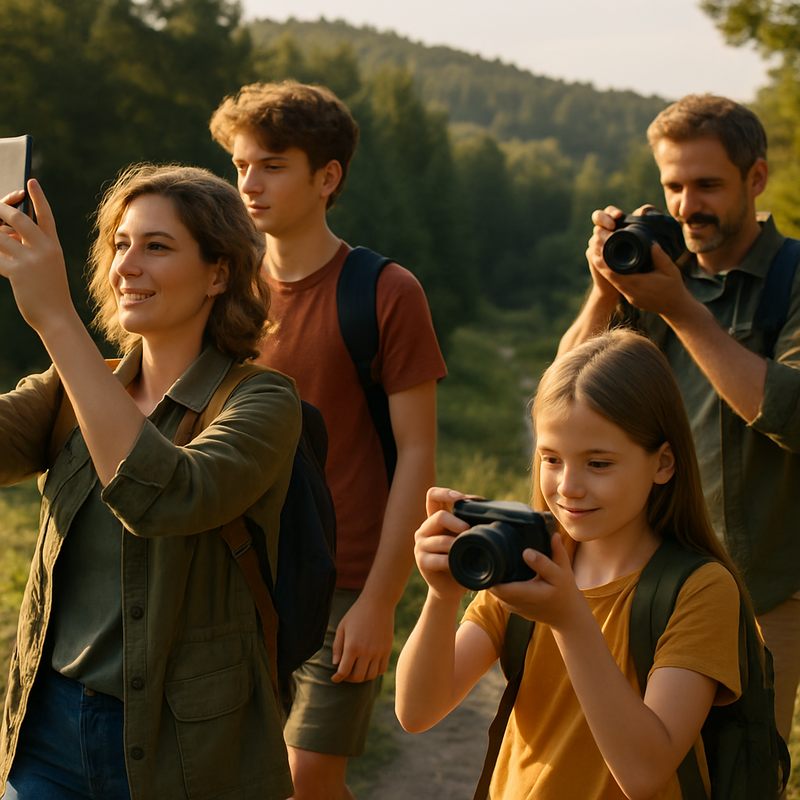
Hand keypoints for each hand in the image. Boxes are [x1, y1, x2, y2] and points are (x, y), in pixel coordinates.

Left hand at [0, 180, 73, 333]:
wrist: (57, 316)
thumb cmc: (49, 292)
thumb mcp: (46, 267)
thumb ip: (28, 249)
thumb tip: (4, 233)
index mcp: (54, 246)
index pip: (46, 216)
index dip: (38, 197)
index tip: (31, 181)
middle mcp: (44, 249)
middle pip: (18, 218)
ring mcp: (31, 259)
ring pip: (0, 236)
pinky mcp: (17, 272)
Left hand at [331, 595, 393, 682]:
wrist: (378, 603)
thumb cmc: (356, 613)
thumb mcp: (342, 627)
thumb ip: (337, 647)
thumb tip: (335, 664)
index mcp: (352, 646)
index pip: (343, 671)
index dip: (337, 678)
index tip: (334, 678)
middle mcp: (366, 652)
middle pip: (357, 677)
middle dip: (348, 679)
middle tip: (345, 674)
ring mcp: (378, 651)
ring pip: (370, 676)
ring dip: (362, 677)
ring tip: (356, 671)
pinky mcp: (387, 649)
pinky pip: (382, 669)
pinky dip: (374, 672)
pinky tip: (368, 665)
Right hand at [413, 487, 470, 602]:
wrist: (452, 587)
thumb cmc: (464, 558)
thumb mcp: (467, 537)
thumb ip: (470, 522)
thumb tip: (484, 507)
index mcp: (435, 518)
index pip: (433, 496)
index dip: (445, 493)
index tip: (460, 498)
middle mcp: (425, 529)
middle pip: (439, 516)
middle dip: (457, 522)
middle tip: (469, 530)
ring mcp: (421, 545)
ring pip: (441, 539)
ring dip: (458, 545)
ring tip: (469, 550)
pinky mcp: (422, 561)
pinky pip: (439, 559)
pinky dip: (452, 562)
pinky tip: (459, 564)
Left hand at [490, 534, 586, 631]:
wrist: (565, 614)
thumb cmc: (564, 589)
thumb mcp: (563, 571)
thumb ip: (557, 553)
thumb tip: (553, 535)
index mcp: (532, 593)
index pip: (502, 588)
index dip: (492, 574)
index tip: (493, 558)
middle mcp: (520, 602)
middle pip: (493, 588)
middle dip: (490, 573)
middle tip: (491, 555)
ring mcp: (514, 607)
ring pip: (493, 592)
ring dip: (492, 579)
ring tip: (493, 562)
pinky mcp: (512, 608)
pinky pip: (497, 595)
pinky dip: (497, 585)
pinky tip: (499, 573)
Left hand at [586, 204, 693, 319]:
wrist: (676, 308)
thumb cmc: (674, 288)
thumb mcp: (671, 270)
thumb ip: (660, 256)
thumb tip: (651, 243)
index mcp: (637, 284)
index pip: (614, 273)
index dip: (603, 263)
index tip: (596, 252)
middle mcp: (630, 292)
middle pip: (610, 277)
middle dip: (601, 264)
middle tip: (595, 249)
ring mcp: (630, 296)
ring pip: (613, 282)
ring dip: (606, 270)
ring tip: (599, 256)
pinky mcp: (631, 298)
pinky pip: (619, 286)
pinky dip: (614, 276)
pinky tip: (610, 267)